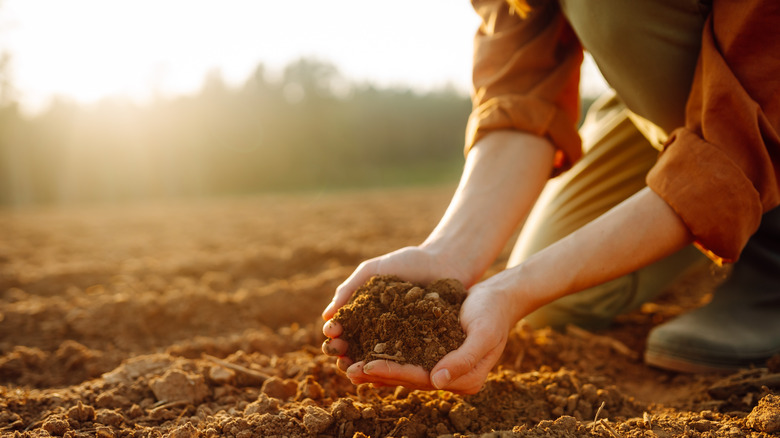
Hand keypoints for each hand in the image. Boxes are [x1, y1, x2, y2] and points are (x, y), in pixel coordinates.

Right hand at [321, 246, 464, 370]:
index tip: (331, 332)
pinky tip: (378, 372)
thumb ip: (350, 289)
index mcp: (366, 312)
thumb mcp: (373, 271)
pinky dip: (389, 368)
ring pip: (375, 359)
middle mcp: (380, 329)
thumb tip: (326, 316)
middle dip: (343, 353)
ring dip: (360, 366)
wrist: (444, 263)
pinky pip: (402, 360)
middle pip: (355, 347)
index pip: (344, 328)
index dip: (335, 333)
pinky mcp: (420, 347)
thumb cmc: (408, 263)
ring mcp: (399, 340)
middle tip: (338, 354)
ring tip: (353, 369)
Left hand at [334, 280, 521, 394]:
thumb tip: (437, 382)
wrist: (499, 296)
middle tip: (347, 369)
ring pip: (403, 369)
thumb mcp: (484, 334)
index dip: (393, 373)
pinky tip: (363, 348)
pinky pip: (405, 355)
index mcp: (465, 380)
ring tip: (347, 364)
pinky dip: (384, 353)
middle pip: (407, 378)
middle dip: (377, 374)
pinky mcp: (432, 351)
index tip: (367, 366)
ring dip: (376, 368)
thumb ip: (464, 359)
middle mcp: (450, 378)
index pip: (421, 379)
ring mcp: (441, 365)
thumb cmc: (493, 313)